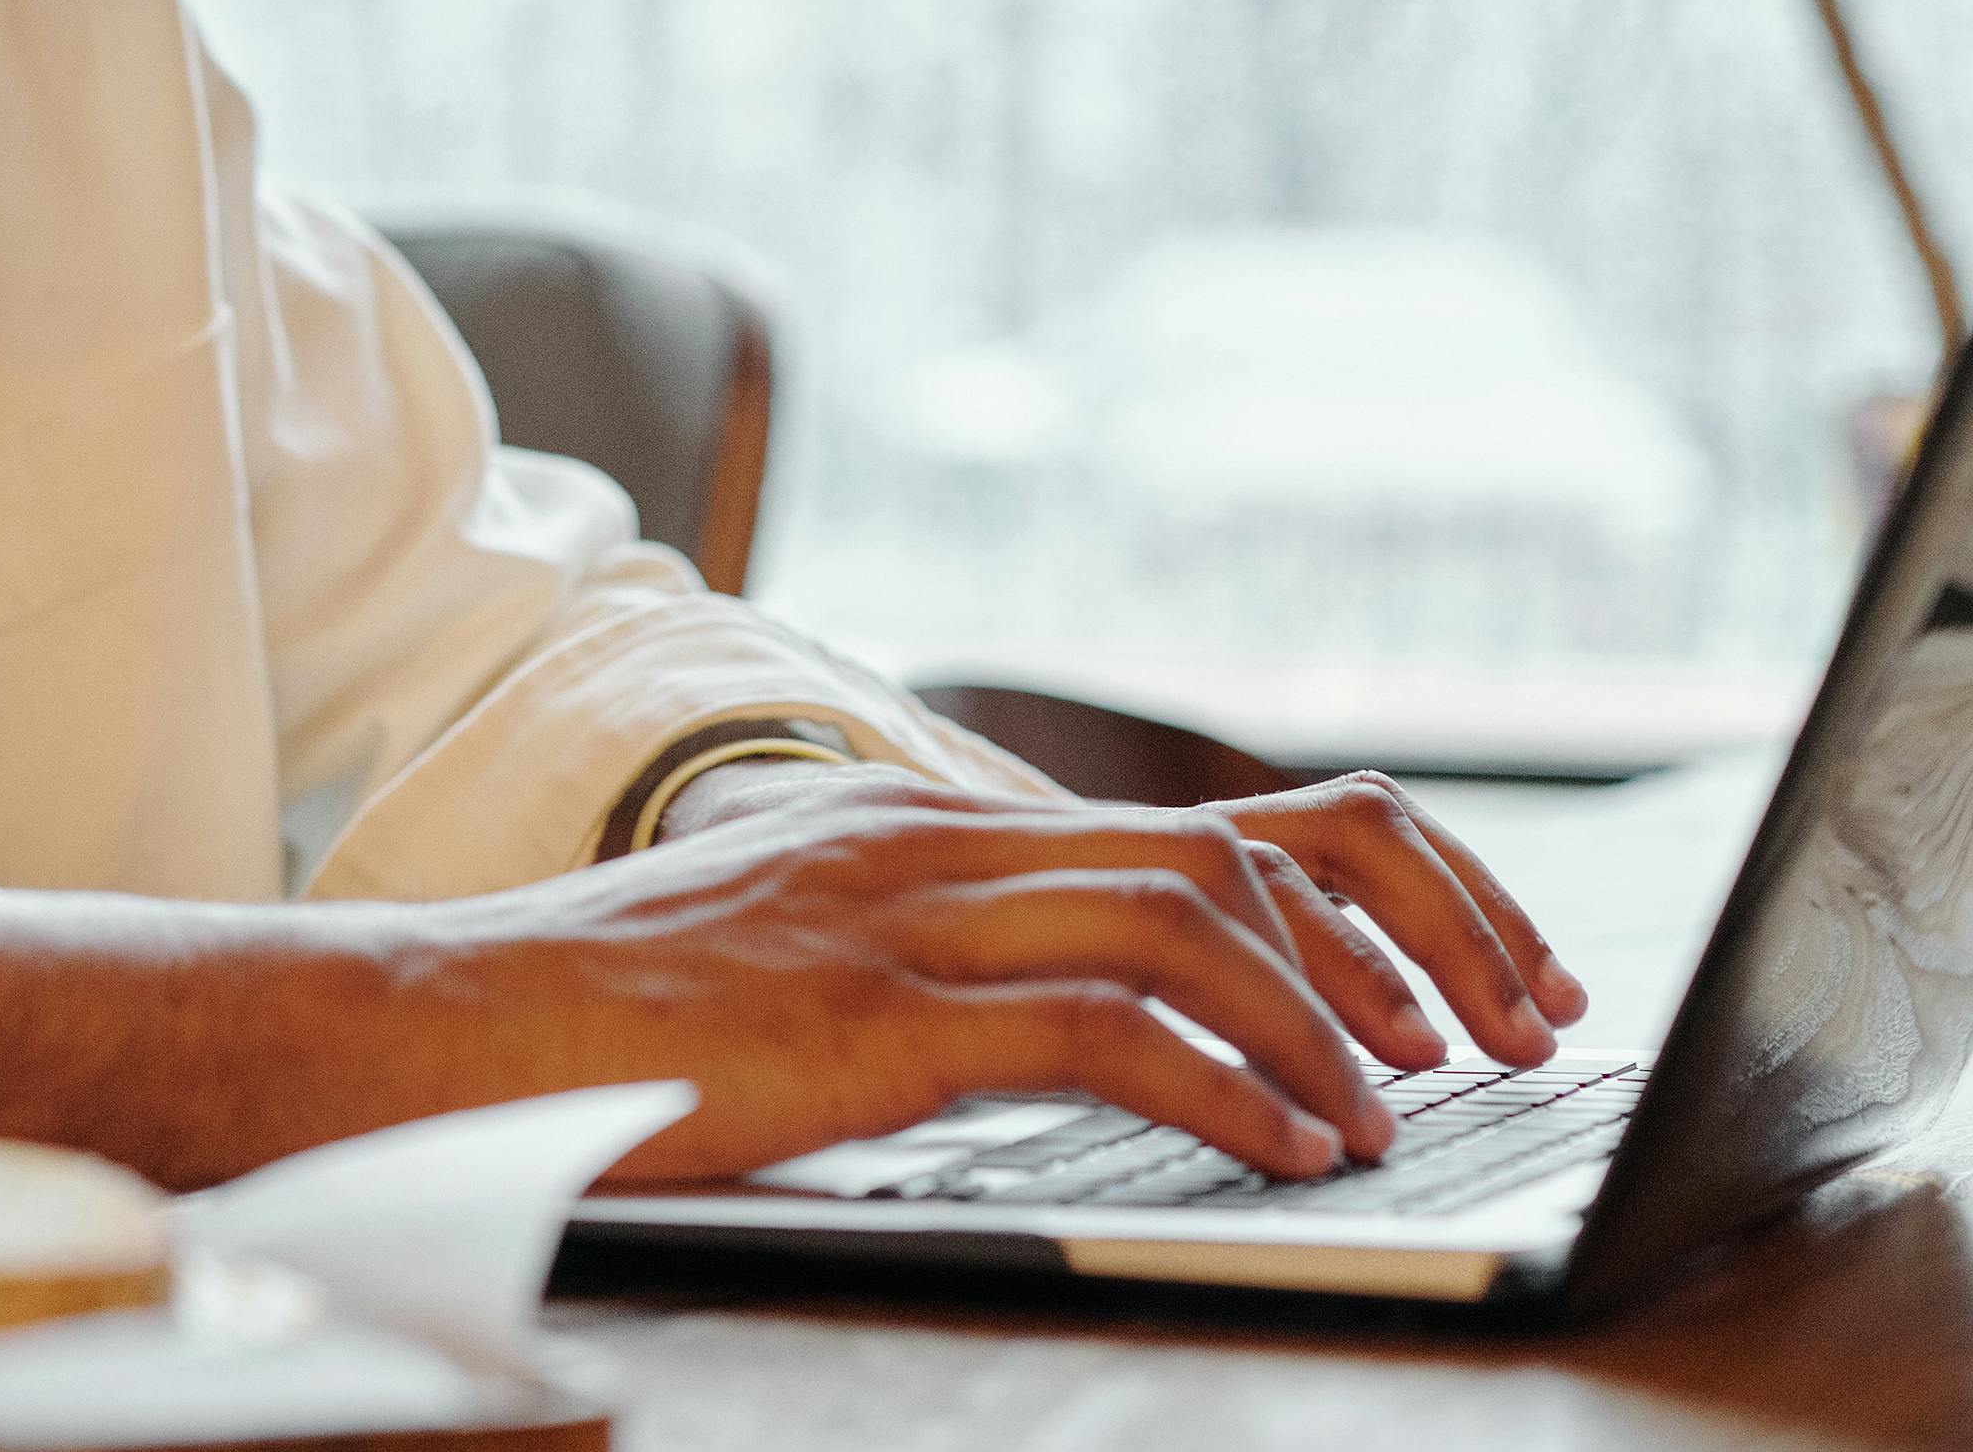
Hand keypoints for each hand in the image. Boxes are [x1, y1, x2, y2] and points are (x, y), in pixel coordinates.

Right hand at [668, 759, 1590, 1077]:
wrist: (463, 1026)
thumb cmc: (620, 1022)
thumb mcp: (808, 953)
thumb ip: (937, 958)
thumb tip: (1094, 1029)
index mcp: (939, 822)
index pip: (1216, 819)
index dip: (1376, 892)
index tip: (1474, 980)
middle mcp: (945, 839)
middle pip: (1246, 848)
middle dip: (1413, 937)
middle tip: (1509, 1031)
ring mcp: (912, 915)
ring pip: (1196, 924)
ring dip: (1332, 1025)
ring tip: (1400, 1113)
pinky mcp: (878, 1012)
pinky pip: (1107, 1032)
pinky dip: (1230, 1091)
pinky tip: (1290, 1152)